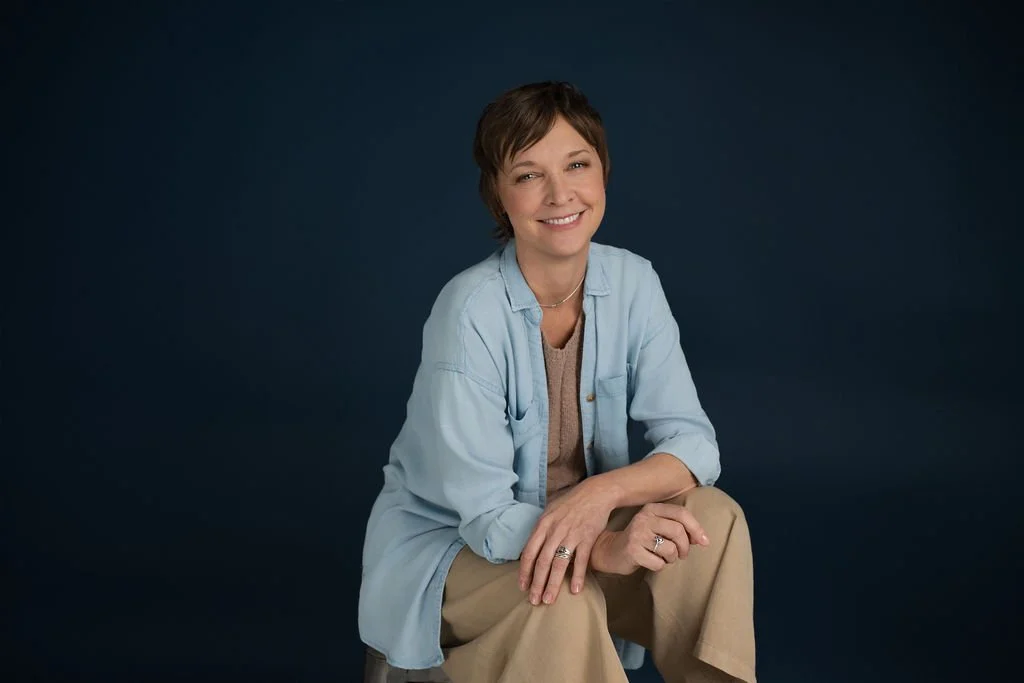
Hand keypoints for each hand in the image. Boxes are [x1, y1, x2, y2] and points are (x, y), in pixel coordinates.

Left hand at [518, 481, 615, 605]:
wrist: (595, 493)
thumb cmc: (571, 503)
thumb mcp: (550, 511)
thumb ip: (541, 529)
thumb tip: (531, 547)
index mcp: (543, 525)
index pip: (529, 552)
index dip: (525, 571)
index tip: (522, 586)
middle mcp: (555, 531)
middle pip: (542, 562)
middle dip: (536, 583)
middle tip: (534, 601)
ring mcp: (571, 535)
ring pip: (559, 564)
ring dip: (553, 584)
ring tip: (549, 600)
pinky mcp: (587, 538)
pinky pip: (581, 560)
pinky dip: (577, 576)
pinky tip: (575, 590)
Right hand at [591, 501, 709, 575]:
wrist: (611, 551)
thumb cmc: (641, 540)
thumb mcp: (658, 527)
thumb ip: (678, 528)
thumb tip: (702, 539)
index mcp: (652, 509)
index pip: (681, 514)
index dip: (696, 528)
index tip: (704, 542)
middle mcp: (644, 518)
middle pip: (678, 532)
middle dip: (685, 547)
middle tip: (681, 554)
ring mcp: (637, 534)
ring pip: (671, 549)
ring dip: (672, 559)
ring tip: (663, 558)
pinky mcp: (633, 551)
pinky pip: (659, 563)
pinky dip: (659, 566)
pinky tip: (651, 562)